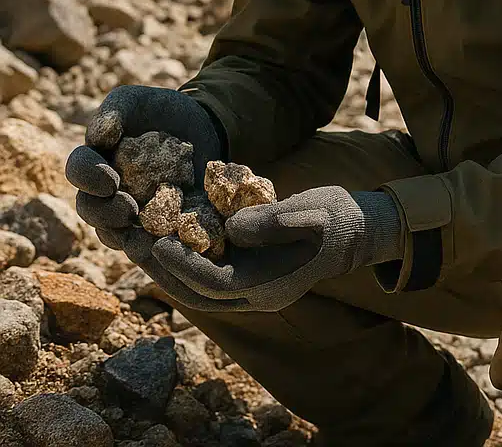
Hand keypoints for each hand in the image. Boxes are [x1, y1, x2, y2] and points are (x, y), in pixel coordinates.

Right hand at [65, 85, 224, 236]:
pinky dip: (157, 249)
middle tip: (129, 211)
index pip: (79, 170)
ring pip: (116, 235)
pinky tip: (172, 248)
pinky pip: (150, 243)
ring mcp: (130, 211)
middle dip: (105, 214)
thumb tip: (99, 137)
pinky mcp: (159, 223)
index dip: (88, 178)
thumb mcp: (136, 102)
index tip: (110, 181)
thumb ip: (114, 113)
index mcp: (94, 160)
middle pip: (92, 210)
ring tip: (145, 240)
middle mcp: (105, 191)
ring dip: (127, 240)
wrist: (200, 124)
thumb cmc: (159, 110)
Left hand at [148, 186, 404, 311]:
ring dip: (168, 268)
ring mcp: (254, 289)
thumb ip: (274, 220)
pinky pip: (210, 273)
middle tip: (134, 242)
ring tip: (141, 239)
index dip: (184, 265)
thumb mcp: (313, 212)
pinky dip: (187, 259)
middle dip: (163, 270)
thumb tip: (231, 228)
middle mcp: (256, 296)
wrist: (360, 230)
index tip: (158, 242)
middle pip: (197, 293)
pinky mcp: (252, 274)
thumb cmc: (338, 218)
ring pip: (199, 288)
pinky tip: (169, 234)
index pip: (214, 284)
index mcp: (270, 286)